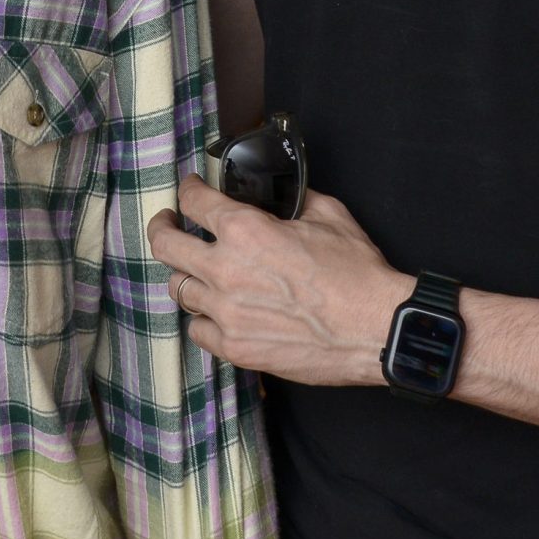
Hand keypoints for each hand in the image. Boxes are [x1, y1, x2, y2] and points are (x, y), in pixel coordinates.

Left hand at [150, 174, 408, 386]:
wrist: (376, 329)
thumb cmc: (357, 274)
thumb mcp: (328, 215)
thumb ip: (293, 200)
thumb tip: (281, 194)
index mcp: (245, 231)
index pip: (193, 201)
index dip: (188, 189)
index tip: (190, 190)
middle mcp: (225, 270)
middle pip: (164, 244)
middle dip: (162, 227)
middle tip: (168, 223)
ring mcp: (226, 313)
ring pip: (178, 289)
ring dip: (187, 275)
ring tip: (196, 271)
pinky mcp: (236, 348)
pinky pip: (198, 331)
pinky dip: (203, 318)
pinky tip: (215, 312)